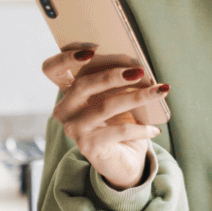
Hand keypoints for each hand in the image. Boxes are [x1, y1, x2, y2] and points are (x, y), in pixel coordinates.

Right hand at [42, 49, 167, 190]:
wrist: (124, 160)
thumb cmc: (120, 122)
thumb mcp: (117, 97)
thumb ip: (117, 81)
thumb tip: (137, 66)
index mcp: (69, 92)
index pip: (52, 69)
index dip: (66, 58)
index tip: (92, 50)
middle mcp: (65, 110)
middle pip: (82, 84)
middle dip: (113, 75)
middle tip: (139, 71)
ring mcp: (74, 129)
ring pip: (105, 106)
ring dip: (136, 97)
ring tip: (159, 91)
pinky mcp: (89, 147)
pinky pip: (119, 131)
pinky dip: (140, 128)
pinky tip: (154, 129)